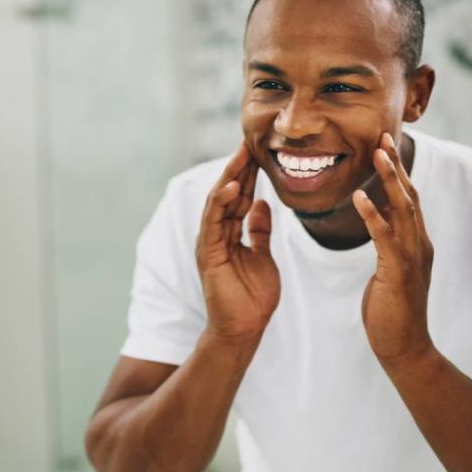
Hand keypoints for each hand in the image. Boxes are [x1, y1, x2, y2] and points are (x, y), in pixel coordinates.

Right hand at [196, 143, 278, 344]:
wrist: (244, 329)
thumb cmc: (252, 298)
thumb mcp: (263, 256)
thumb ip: (259, 231)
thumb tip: (263, 204)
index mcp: (229, 234)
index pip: (239, 197)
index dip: (248, 174)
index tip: (259, 151)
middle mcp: (216, 234)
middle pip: (227, 194)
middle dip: (238, 168)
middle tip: (249, 142)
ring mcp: (210, 243)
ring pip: (217, 202)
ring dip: (229, 178)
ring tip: (241, 156)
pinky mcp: (208, 254)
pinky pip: (213, 223)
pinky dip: (221, 203)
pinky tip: (232, 186)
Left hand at [351, 133, 434, 367]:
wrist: (404, 347)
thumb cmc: (392, 311)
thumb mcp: (390, 270)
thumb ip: (389, 244)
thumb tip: (380, 219)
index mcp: (417, 244)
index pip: (409, 199)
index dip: (398, 172)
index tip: (384, 146)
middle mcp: (420, 246)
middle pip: (409, 196)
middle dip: (396, 166)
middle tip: (383, 137)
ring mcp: (412, 259)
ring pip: (403, 210)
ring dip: (390, 180)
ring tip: (376, 154)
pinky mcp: (399, 273)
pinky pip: (385, 238)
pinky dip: (373, 215)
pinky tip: (360, 197)